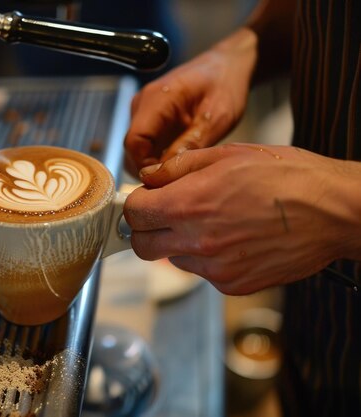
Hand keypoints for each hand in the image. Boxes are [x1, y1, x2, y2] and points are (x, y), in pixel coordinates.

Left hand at [123, 143, 360, 294]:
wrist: (335, 211)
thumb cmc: (288, 177)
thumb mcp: (228, 155)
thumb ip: (179, 167)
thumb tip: (150, 178)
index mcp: (189, 204)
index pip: (134, 214)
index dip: (136, 204)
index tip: (145, 200)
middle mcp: (197, 241)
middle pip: (142, 246)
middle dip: (146, 230)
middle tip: (163, 216)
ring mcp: (216, 267)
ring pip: (173, 260)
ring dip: (180, 243)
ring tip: (213, 222)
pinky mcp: (233, 284)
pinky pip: (204, 272)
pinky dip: (208, 258)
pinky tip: (233, 238)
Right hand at [124, 29, 257, 175]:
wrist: (227, 64)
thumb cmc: (225, 84)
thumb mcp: (217, 118)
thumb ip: (190, 145)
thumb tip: (167, 171)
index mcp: (158, 99)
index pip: (134, 141)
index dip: (145, 165)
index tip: (165, 179)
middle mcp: (143, 102)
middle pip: (132, 147)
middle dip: (149, 167)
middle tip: (176, 179)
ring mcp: (142, 108)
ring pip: (137, 148)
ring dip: (153, 162)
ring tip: (180, 169)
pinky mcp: (148, 115)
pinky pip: (145, 142)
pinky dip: (156, 155)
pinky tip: (177, 158)